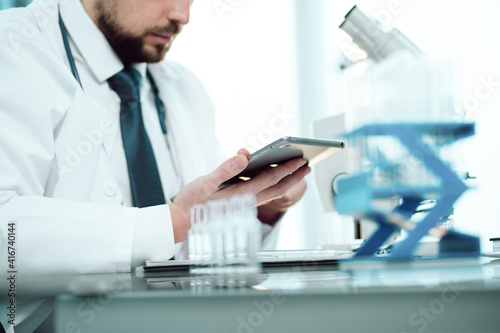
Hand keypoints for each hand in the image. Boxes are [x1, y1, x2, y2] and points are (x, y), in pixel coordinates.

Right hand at [170, 151, 309, 242]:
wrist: (181, 222)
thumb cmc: (191, 203)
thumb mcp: (205, 183)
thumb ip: (225, 170)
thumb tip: (243, 157)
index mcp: (241, 195)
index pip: (270, 180)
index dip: (287, 170)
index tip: (301, 161)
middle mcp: (246, 200)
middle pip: (277, 188)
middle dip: (294, 177)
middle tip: (307, 165)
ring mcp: (244, 202)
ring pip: (270, 191)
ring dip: (285, 181)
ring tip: (296, 170)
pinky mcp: (238, 202)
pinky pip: (260, 192)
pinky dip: (271, 183)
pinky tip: (270, 174)